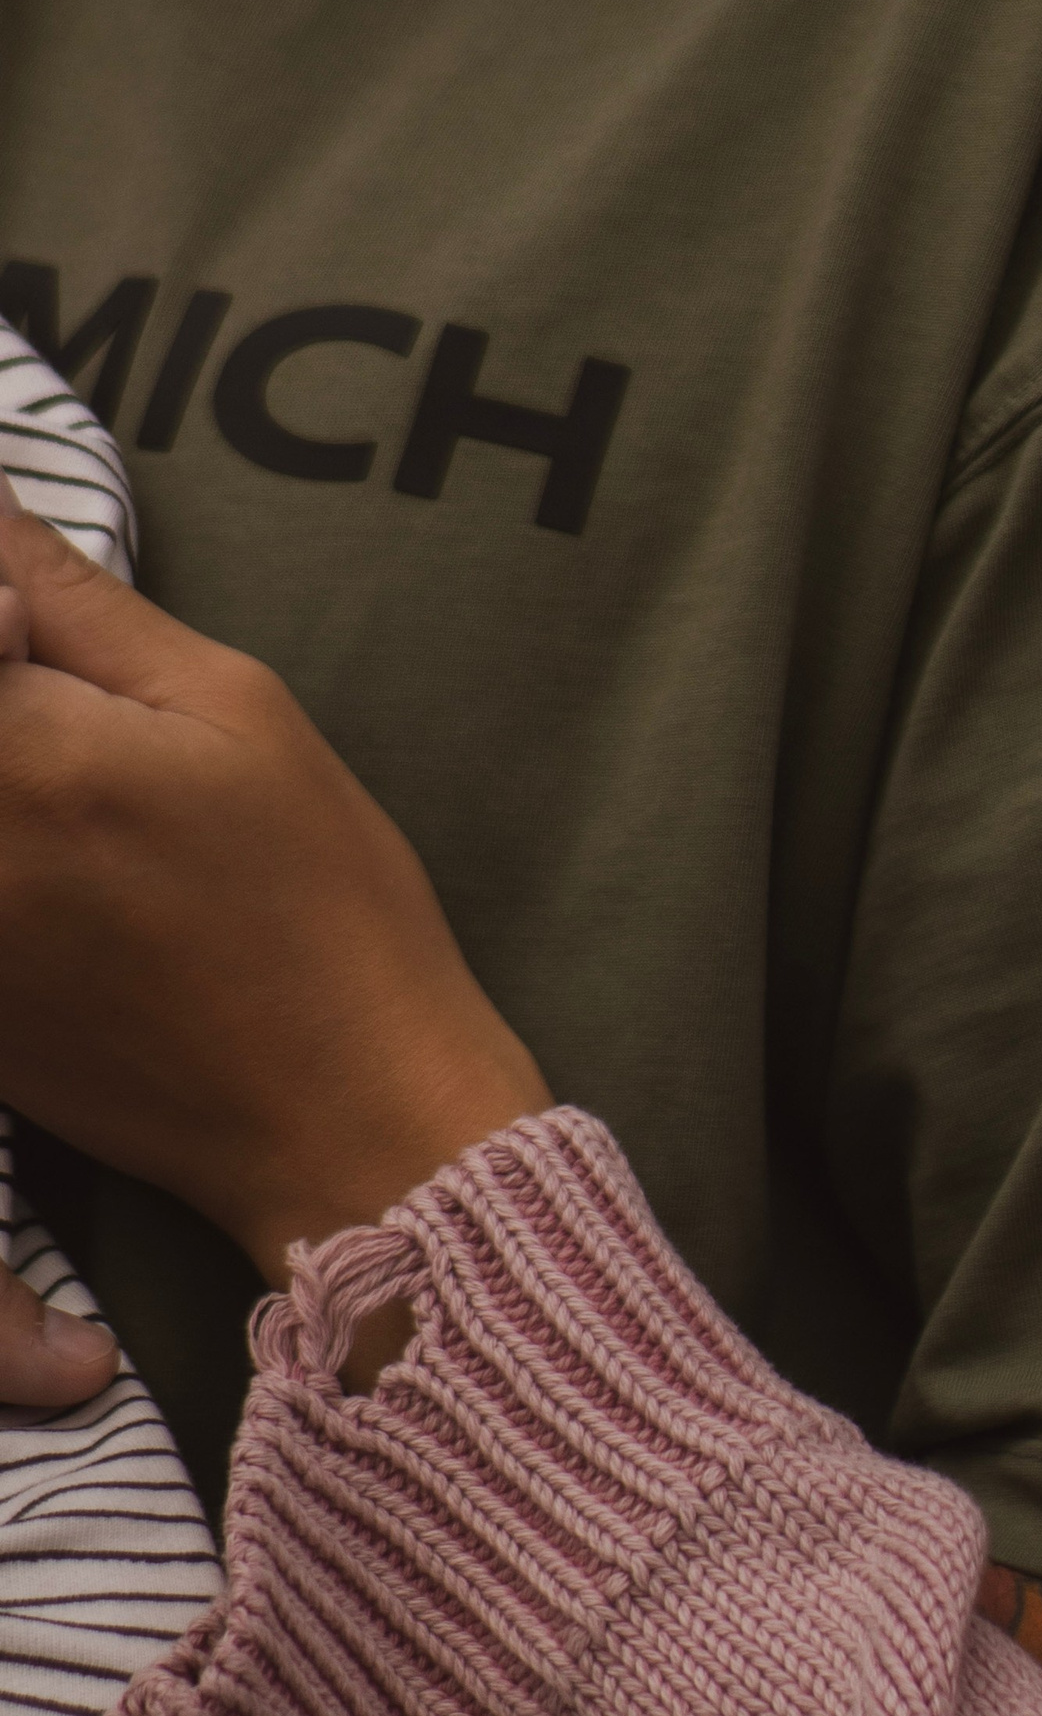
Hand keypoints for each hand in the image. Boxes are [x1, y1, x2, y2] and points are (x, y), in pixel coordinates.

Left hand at [0, 503, 552, 1285]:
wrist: (335, 1115)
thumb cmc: (319, 901)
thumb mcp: (233, 711)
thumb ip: (72, 600)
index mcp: (11, 753)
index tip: (29, 612)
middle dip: (5, 674)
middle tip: (63, 684)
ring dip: (12, 755)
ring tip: (99, 800)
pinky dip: (12, 846)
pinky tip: (84, 867)